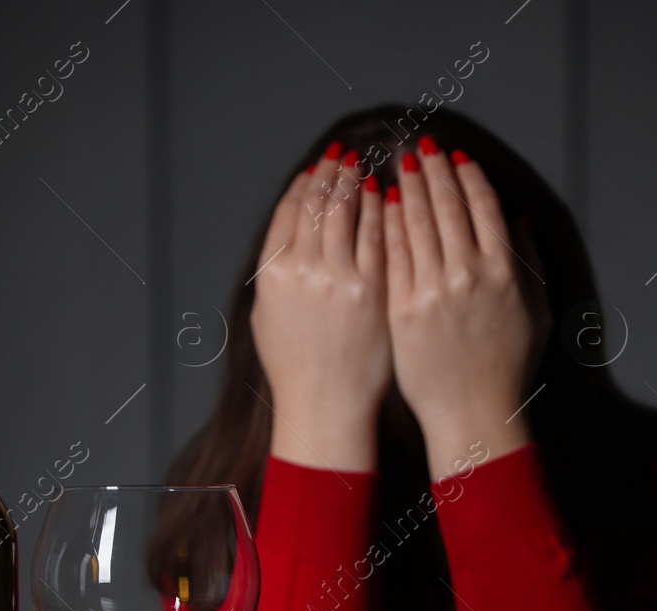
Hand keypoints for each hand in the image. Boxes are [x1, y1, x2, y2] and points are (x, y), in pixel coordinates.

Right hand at [250, 144, 389, 471]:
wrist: (327, 407)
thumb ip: (275, 271)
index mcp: (274, 273)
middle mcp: (305, 271)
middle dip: (335, 174)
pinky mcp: (376, 292)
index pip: (291, 211)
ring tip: (367, 168)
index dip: (306, 184)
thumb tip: (289, 233)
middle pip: (321, 204)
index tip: (318, 168)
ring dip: (359, 184)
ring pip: (352, 213)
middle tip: (346, 156)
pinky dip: (384, 212)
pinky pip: (383, 238)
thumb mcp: (266, 315)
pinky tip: (389, 199)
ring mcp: (342, 280)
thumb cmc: (296, 368)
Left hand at [384, 138, 537, 479]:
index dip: (467, 176)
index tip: (455, 156)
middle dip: (432, 171)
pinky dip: (384, 224)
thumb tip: (520, 218)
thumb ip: (528, 260)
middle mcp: (468, 275)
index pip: (483, 207)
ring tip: (397, 166)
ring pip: (414, 224)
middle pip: (446, 207)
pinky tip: (379, 205)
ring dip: (405, 188)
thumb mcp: (535, 311)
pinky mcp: (402, 309)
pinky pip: (390, 255)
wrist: (472, 414)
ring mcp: (432, 291)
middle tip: (420, 147)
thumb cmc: (507, 367)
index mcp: (503, 271)